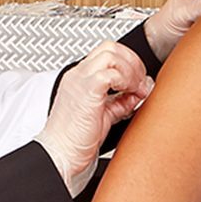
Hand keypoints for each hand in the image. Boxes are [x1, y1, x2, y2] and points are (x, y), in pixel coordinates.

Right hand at [36, 41, 152, 194]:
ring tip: (136, 89)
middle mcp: (78, 75)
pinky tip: (129, 95)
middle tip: (140, 83)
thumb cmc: (75, 140)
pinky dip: (125, 81)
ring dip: (130, 70)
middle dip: (132, 61)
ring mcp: (80, 81)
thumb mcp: (104, 116)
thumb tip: (136, 94)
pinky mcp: (87, 91)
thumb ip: (119, 102)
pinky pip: (110, 73)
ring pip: (111, 53)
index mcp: (80, 78)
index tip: (139, 82)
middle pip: (110, 47)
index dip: (128, 62)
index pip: (106, 53)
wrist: (60, 155)